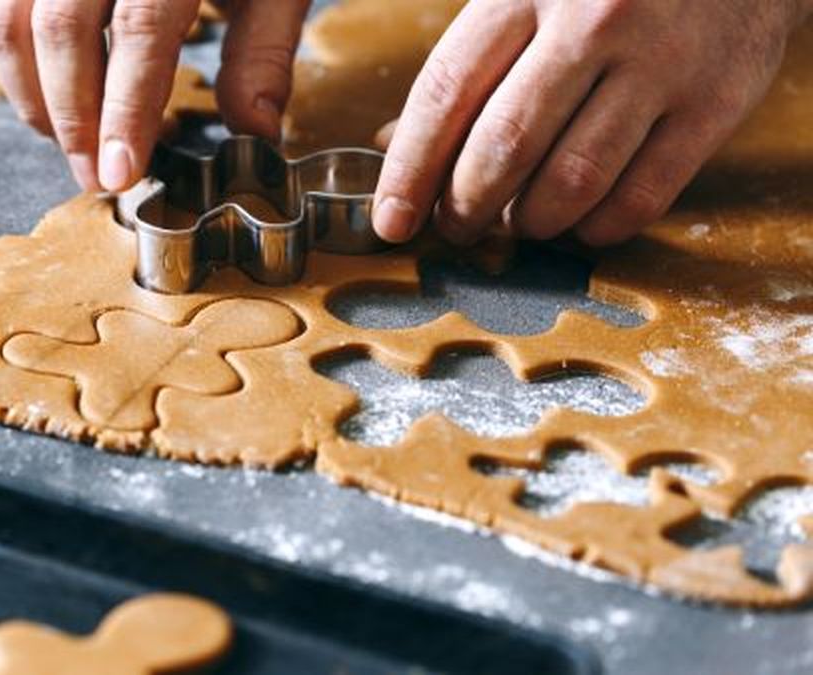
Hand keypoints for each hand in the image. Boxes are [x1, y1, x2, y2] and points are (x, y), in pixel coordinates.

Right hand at [0, 0, 311, 191]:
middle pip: (60, 29)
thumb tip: (256, 131)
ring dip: (34, 98)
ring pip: (7, 21)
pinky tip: (49, 97)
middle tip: (95, 177)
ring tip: (72, 142)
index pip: (138, 27)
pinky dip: (9, 66)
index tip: (121, 171)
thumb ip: (263, 51)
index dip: (126, 108)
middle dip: (73, 118)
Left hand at [372, 0, 811, 245]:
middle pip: (504, 148)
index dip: (410, 170)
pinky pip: (642, 197)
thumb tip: (393, 145)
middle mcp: (594, 21)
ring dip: (530, 223)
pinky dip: (598, 228)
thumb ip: (468, 64)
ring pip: (571, 183)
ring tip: (518, 223)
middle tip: (457, 228)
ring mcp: (661, 62)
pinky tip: (581, 223)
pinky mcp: (716, 102)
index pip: (446, 94)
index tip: (392, 222)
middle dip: (466, 208)